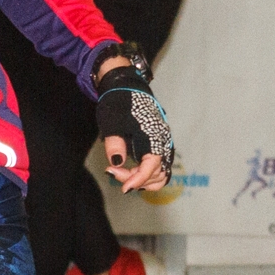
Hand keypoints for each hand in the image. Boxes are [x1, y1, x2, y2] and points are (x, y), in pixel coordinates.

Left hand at [95, 61, 172, 192]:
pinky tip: (129, 171)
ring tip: (121, 172)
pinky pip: (157, 166)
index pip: (152, 167)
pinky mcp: (158, 145)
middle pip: (157, 174)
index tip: (123, 188)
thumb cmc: (118, 103)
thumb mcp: (112, 123)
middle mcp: (163, 141)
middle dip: (136, 178)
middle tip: (112, 171)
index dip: (138, 180)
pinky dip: (146, 174)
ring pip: (160, 173)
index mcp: (154, 135)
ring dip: (142, 179)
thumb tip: (117, 163)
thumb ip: (115, 144)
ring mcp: (163, 143)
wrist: (126, 86)